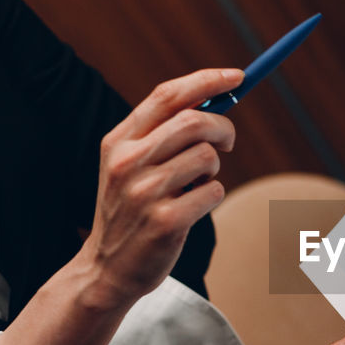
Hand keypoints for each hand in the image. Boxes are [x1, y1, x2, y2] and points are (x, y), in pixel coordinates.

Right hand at [76, 68, 239, 307]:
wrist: (107, 269)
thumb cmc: (131, 210)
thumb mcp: (130, 165)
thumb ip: (163, 132)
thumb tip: (217, 98)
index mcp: (119, 141)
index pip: (167, 95)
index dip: (206, 80)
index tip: (237, 76)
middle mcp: (127, 162)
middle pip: (194, 121)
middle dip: (223, 127)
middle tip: (228, 141)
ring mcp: (145, 192)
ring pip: (207, 156)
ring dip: (214, 168)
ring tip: (195, 184)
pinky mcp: (165, 221)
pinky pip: (213, 192)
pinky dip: (212, 196)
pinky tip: (192, 208)